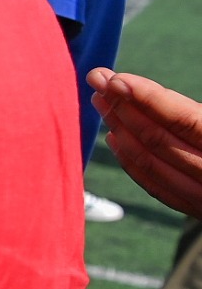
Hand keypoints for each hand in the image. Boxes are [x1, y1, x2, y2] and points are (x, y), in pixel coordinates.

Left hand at [91, 68, 201, 215]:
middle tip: (98, 79)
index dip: (147, 97)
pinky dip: (133, 162)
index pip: (185, 119)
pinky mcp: (200, 211)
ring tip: (102, 101)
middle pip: (160, 139)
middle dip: (124, 107)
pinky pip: (158, 186)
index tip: (115, 77)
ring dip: (121, 129)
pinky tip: (116, 138)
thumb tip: (155, 97)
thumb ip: (196, 116)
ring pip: (153, 163)